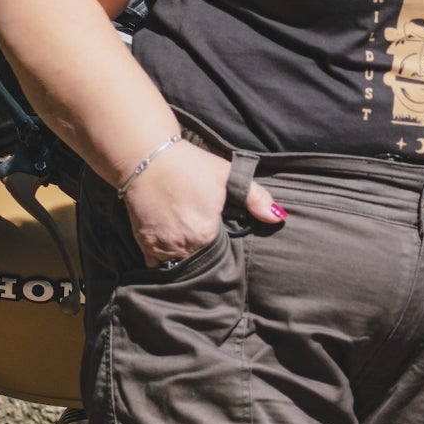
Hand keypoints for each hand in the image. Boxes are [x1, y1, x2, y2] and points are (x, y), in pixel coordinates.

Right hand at [121, 141, 281, 268]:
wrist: (144, 155)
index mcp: (206, 234)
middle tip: (212, 256)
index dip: (228, 256)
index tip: (229, 252)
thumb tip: (279, 217)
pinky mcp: (144, 243)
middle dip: (209, 264)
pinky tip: (174, 253)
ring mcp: (162, 247)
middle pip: (202, 266)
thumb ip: (255, 197)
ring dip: (188, 265)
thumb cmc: (189, 165)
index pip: (224, 258)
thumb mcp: (226, 175)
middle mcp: (184, 246)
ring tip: (195, 257)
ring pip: (179, 268)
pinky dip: (165, 263)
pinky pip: (157, 265)